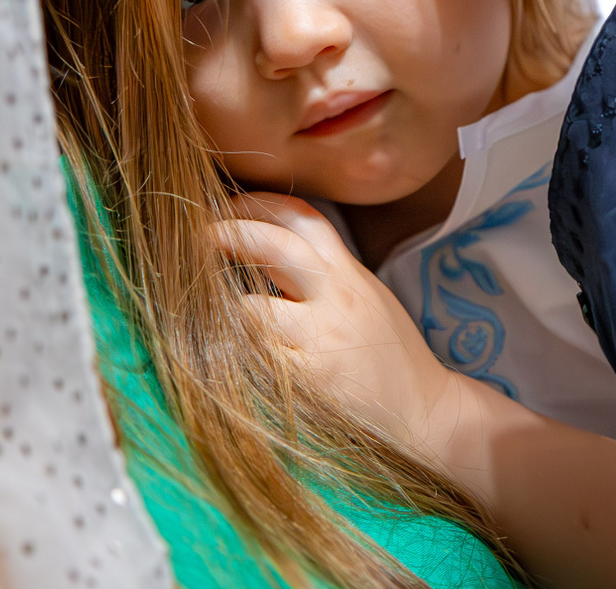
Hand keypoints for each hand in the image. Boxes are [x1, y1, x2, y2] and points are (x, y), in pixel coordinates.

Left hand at [217, 191, 615, 587]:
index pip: (301, 216)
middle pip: (272, 245)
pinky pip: (252, 360)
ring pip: (250, 308)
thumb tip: (262, 248)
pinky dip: (227, 353)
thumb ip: (325, 273)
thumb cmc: (390, 357)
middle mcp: (335, 298)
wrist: (426, 413)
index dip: (256, 203)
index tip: (225, 208)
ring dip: (215, 305)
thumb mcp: (366, 298)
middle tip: (192, 237)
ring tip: (190, 304)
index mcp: (349, 273)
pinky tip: (209, 352)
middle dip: (226, 233)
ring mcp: (319, 340)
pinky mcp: (306, 382)